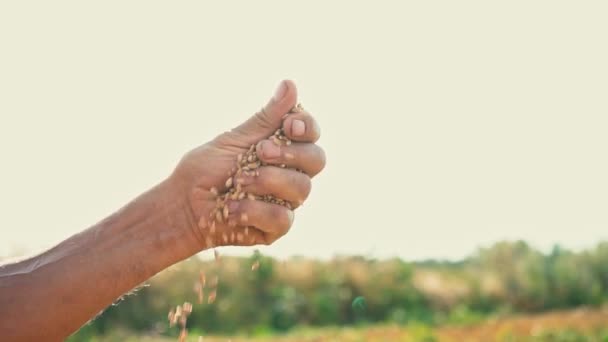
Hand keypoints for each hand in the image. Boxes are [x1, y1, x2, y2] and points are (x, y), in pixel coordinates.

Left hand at [170, 80, 324, 249]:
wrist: (183, 204)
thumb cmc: (207, 169)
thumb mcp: (235, 138)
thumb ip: (266, 117)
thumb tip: (290, 84)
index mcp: (285, 148)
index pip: (311, 134)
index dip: (307, 127)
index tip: (288, 124)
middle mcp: (292, 174)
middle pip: (317, 160)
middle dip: (290, 153)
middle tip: (261, 151)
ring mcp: (287, 202)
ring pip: (302, 189)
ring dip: (268, 181)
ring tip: (239, 180)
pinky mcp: (277, 228)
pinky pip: (282, 218)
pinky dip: (255, 210)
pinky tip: (233, 208)